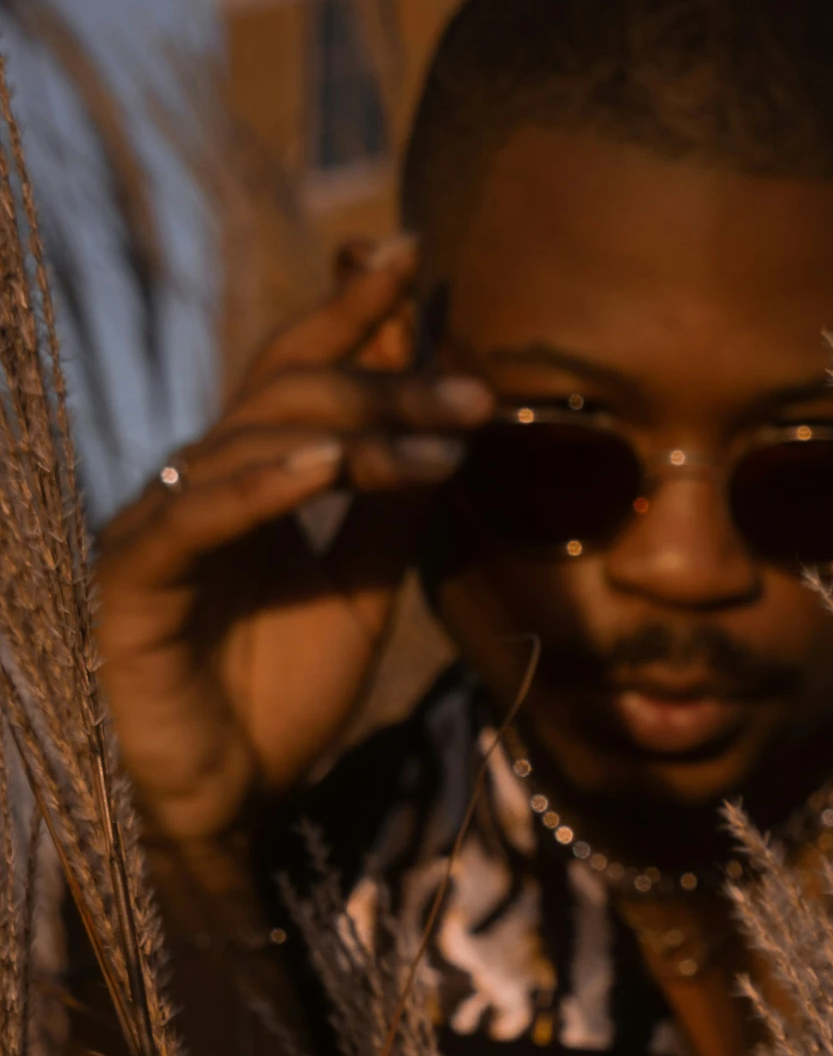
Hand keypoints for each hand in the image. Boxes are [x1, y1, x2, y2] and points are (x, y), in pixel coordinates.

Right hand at [96, 235, 491, 848]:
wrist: (224, 803)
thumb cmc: (277, 697)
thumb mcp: (360, 594)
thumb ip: (392, 514)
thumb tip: (446, 429)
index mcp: (253, 482)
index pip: (300, 371)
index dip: (350, 309)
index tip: (411, 252)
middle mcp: (201, 486)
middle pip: (291, 396)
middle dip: (388, 383)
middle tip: (478, 392)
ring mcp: (162, 528)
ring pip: (255, 445)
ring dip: (354, 435)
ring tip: (440, 439)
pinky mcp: (132, 583)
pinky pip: (195, 520)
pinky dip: (262, 488)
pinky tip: (325, 467)